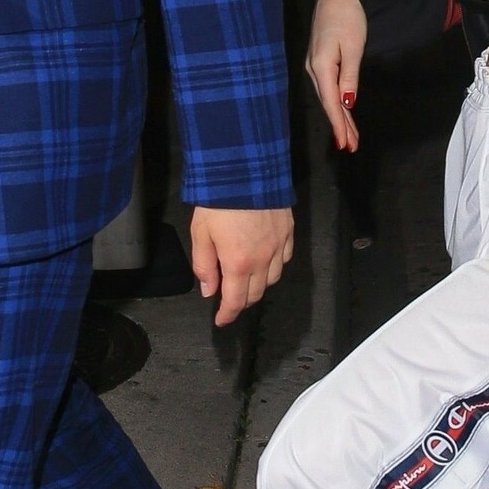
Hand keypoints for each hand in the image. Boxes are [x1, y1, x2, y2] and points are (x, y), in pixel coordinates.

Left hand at [190, 207, 293, 326]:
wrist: (245, 169)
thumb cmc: (218, 201)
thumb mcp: (200, 233)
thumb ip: (204, 265)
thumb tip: (209, 290)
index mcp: (238, 263)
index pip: (235, 301)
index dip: (227, 315)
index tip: (221, 320)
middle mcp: (263, 260)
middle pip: (256, 294)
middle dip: (242, 301)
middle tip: (230, 299)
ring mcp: (279, 245)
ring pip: (273, 279)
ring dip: (259, 285)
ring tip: (246, 279)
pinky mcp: (288, 231)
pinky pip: (285, 258)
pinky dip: (275, 266)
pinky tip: (265, 260)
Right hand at [305, 0, 367, 152]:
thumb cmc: (347, 17)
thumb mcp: (353, 46)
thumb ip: (349, 76)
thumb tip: (346, 102)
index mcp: (320, 66)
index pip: (330, 102)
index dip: (338, 125)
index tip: (345, 143)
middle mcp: (313, 68)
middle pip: (328, 103)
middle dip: (340, 126)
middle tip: (350, 147)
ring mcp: (314, 65)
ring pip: (328, 97)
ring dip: (339, 117)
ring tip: (349, 137)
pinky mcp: (320, 61)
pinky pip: (328, 88)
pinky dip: (336, 102)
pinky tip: (342, 112)